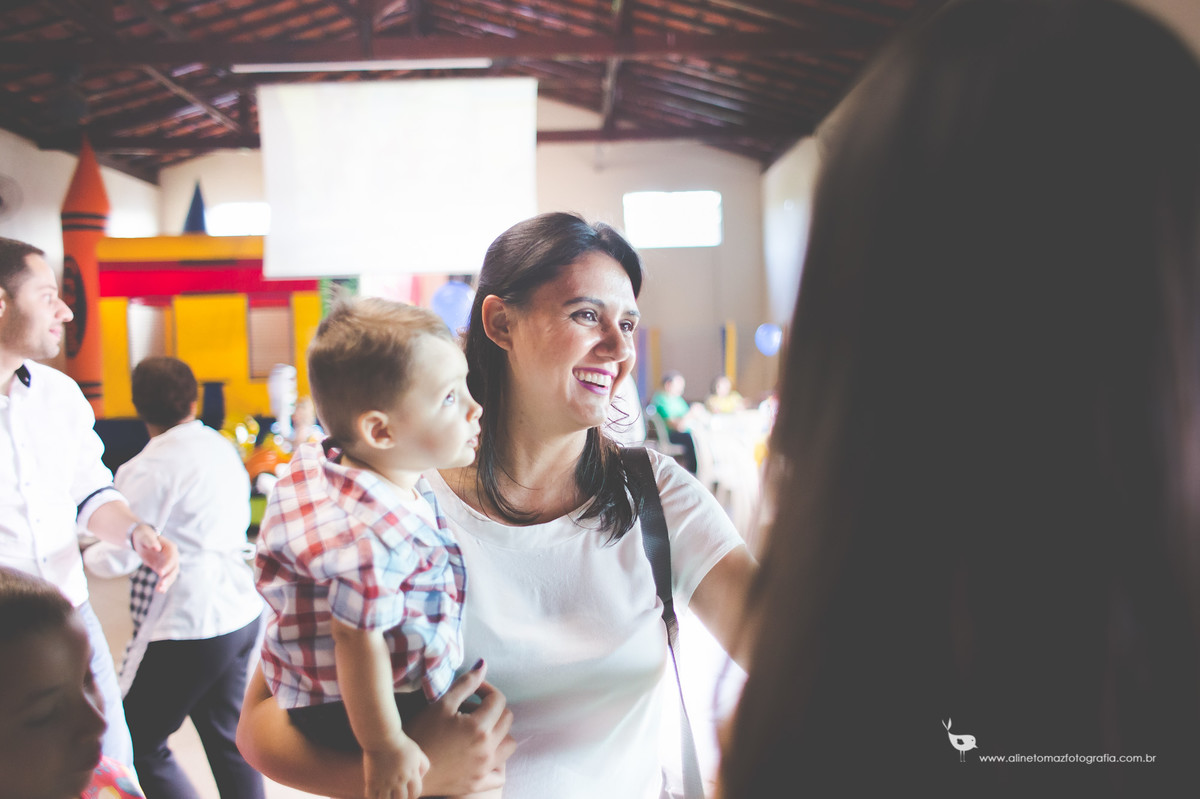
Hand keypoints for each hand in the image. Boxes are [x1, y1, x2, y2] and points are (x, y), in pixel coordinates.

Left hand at [130, 524, 179, 590]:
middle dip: (168, 577)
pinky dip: (163, 584)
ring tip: (160, 590)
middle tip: (161, 586)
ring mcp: (169, 563)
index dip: (167, 565)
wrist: (143, 540)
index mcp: (171, 548)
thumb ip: (151, 542)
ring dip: (167, 583)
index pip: (172, 558)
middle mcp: (172, 556)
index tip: (160, 573)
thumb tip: (157, 548)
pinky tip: (159, 590)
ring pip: (171, 575)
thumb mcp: (145, 537)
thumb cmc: (144, 537)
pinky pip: (165, 578)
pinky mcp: (163, 569)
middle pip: (174, 568)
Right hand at [363, 739, 428, 798]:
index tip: (408, 793)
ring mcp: (385, 782)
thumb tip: (421, 777)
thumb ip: (423, 765)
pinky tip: (375, 795)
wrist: (382, 736)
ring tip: (385, 795)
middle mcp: (399, 780)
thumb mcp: (417, 752)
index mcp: (411, 773)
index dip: (413, 795)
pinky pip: (371, 798)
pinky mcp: (372, 781)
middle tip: (395, 795)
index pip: (416, 793)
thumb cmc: (400, 743)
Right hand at [406, 661, 515, 794]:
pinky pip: (500, 774)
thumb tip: (483, 666)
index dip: (486, 690)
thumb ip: (465, 684)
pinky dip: (497, 764)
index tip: (474, 691)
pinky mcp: (479, 784)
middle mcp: (487, 749)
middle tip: (471, 710)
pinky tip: (482, 756)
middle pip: (507, 720)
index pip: (498, 699)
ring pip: (509, 745)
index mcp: (479, 727)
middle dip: (493, 709)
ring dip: (499, 734)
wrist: (405, 770)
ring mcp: (485, 769)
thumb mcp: (441, 705)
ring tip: (479, 732)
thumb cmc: (420, 734)